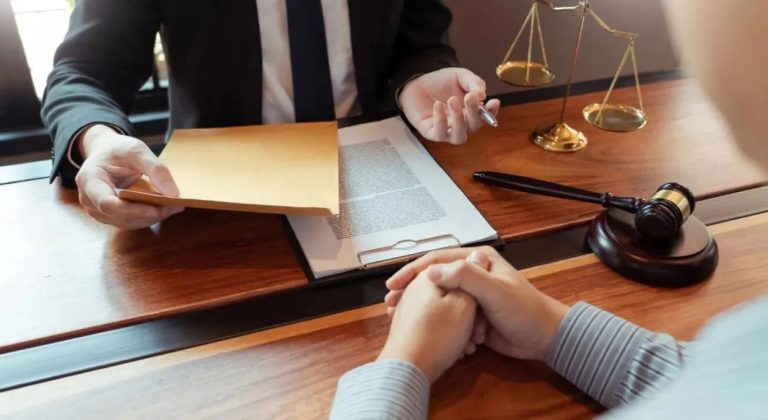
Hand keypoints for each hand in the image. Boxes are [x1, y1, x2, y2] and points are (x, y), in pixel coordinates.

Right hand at [75, 124, 183, 229]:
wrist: (106, 151)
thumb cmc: (117, 149)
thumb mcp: (136, 149)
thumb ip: (155, 169)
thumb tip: (173, 193)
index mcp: (89, 181)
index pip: (107, 204)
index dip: (133, 210)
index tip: (156, 209)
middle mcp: (89, 199)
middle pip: (120, 216)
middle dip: (148, 214)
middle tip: (174, 206)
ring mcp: (98, 209)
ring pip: (126, 222)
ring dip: (151, 218)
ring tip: (173, 207)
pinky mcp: (109, 215)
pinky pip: (129, 221)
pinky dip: (147, 217)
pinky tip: (163, 208)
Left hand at [377, 272, 476, 382]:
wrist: (407, 369)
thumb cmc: (437, 335)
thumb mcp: (464, 303)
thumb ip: (472, 278)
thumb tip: (477, 255)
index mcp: (428, 276)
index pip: (456, 266)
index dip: (475, 279)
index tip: (486, 295)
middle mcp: (416, 288)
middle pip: (451, 291)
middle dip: (468, 308)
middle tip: (479, 328)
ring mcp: (411, 306)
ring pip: (445, 309)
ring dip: (461, 324)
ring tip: (470, 342)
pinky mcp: (410, 325)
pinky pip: (435, 322)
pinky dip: (448, 332)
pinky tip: (457, 348)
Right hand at [385, 247, 568, 360]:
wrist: (545, 338)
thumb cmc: (525, 311)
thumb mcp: (495, 291)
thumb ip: (466, 277)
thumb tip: (432, 270)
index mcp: (478, 261)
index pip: (436, 260)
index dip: (412, 271)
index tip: (394, 285)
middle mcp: (473, 274)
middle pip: (433, 277)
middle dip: (411, 290)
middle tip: (391, 303)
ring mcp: (471, 294)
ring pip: (438, 297)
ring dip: (419, 307)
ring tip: (399, 318)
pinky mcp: (472, 313)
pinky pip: (447, 314)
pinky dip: (434, 321)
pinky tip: (421, 329)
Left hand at [399, 68, 500, 144]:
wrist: (417, 82)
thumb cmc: (440, 82)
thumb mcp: (460, 76)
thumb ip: (473, 82)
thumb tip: (482, 94)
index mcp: (471, 112)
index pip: (486, 117)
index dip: (492, 112)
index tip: (494, 102)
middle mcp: (462, 124)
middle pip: (474, 127)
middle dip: (474, 112)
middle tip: (469, 97)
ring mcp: (447, 131)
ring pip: (459, 137)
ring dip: (458, 120)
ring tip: (452, 100)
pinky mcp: (431, 133)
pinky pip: (440, 133)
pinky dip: (440, 121)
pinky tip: (438, 105)